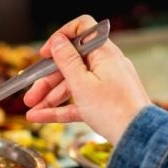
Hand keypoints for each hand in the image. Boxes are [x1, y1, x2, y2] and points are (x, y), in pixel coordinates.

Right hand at [23, 15, 150, 144]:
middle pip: (70, 65)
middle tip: (30, 95)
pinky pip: (78, 102)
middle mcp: (106, 65)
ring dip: (50, 97)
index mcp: (103, 53)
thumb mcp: (82, 84)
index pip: (82, 30)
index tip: (45, 54)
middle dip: (47, 80)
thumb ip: (66, 60)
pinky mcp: (104, 103)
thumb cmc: (114, 110)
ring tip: (31, 111)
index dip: (60, 38)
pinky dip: (60, 109)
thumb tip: (58, 40)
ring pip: (72, 86)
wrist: (138, 138)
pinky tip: (40, 116)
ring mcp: (106, 84)